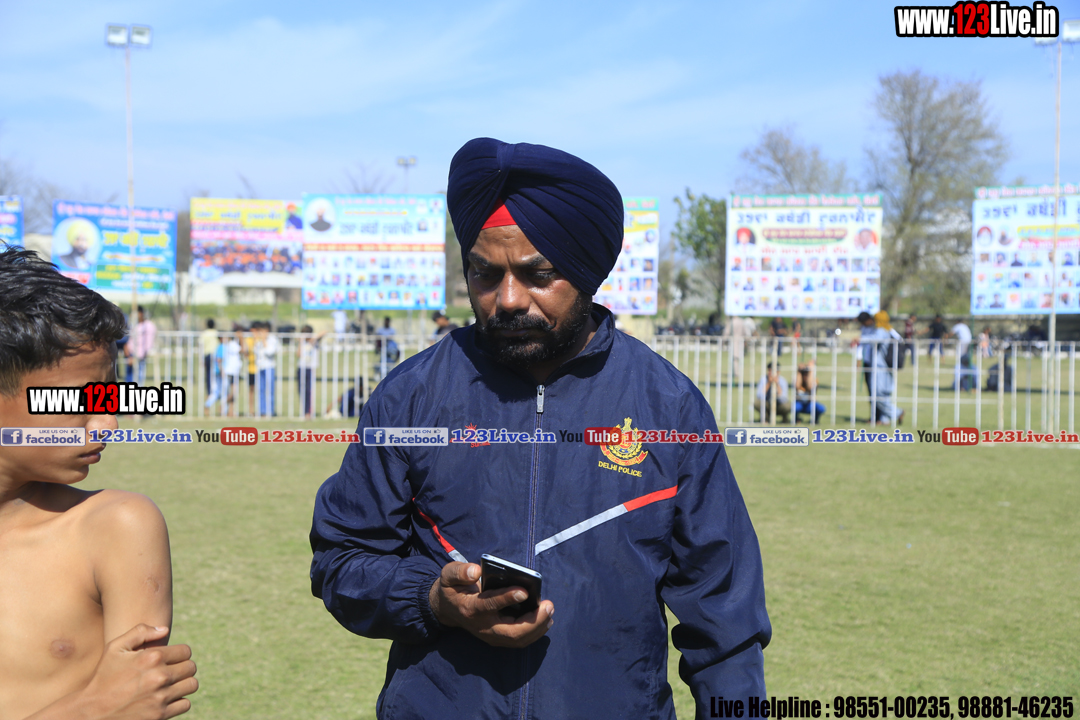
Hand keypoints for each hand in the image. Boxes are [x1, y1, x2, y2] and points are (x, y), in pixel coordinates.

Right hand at [78, 624, 197, 719]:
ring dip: (183, 684)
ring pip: (192, 685)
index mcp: (152, 657)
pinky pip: (185, 704)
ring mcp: (161, 697)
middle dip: (183, 668)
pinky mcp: (160, 715)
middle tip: (171, 671)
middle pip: (191, 667)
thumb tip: (164, 629)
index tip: (171, 659)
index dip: (179, 654)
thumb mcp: (115, 648)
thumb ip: (140, 632)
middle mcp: (159, 676)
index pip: (186, 651)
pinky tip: (166, 698)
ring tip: (171, 684)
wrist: (92, 712)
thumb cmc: (104, 677)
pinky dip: (178, 701)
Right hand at [428, 562, 553, 648]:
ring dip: (537, 628)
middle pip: (511, 632)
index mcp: (470, 608)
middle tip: (549, 606)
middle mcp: (482, 626)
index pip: (490, 605)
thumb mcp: (449, 575)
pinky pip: (519, 640)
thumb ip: (460, 572)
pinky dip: (534, 632)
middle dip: (533, 621)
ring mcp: (491, 635)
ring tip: (550, 611)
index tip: (524, 591)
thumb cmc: (453, 588)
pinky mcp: (498, 638)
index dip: (507, 598)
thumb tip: (476, 571)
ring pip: (517, 639)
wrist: (448, 609)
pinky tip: (546, 619)